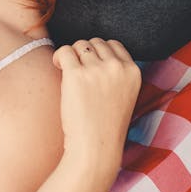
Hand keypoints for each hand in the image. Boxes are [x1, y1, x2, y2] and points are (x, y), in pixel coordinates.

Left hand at [53, 38, 140, 189]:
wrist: (96, 149)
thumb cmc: (106, 125)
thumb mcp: (124, 94)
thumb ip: (117, 73)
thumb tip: (94, 51)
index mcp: (133, 71)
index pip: (113, 44)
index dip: (99, 52)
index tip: (91, 65)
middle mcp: (117, 67)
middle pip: (95, 42)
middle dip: (84, 53)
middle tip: (78, 71)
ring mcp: (97, 70)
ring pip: (79, 45)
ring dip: (71, 55)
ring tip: (67, 71)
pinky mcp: (76, 75)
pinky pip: (64, 51)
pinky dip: (59, 56)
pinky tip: (58, 67)